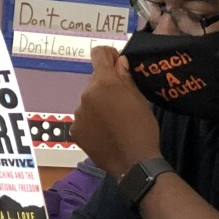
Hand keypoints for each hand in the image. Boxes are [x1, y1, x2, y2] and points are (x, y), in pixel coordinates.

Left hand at [71, 47, 160, 178]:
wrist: (133, 164)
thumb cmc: (143, 129)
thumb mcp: (141, 101)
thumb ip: (126, 79)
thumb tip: (119, 62)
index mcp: (105, 83)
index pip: (99, 54)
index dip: (109, 56)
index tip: (118, 65)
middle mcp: (86, 94)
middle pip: (95, 81)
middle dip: (107, 86)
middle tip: (123, 103)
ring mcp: (78, 113)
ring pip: (89, 101)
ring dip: (100, 105)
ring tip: (116, 123)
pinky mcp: (75, 130)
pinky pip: (84, 118)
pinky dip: (93, 122)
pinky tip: (106, 134)